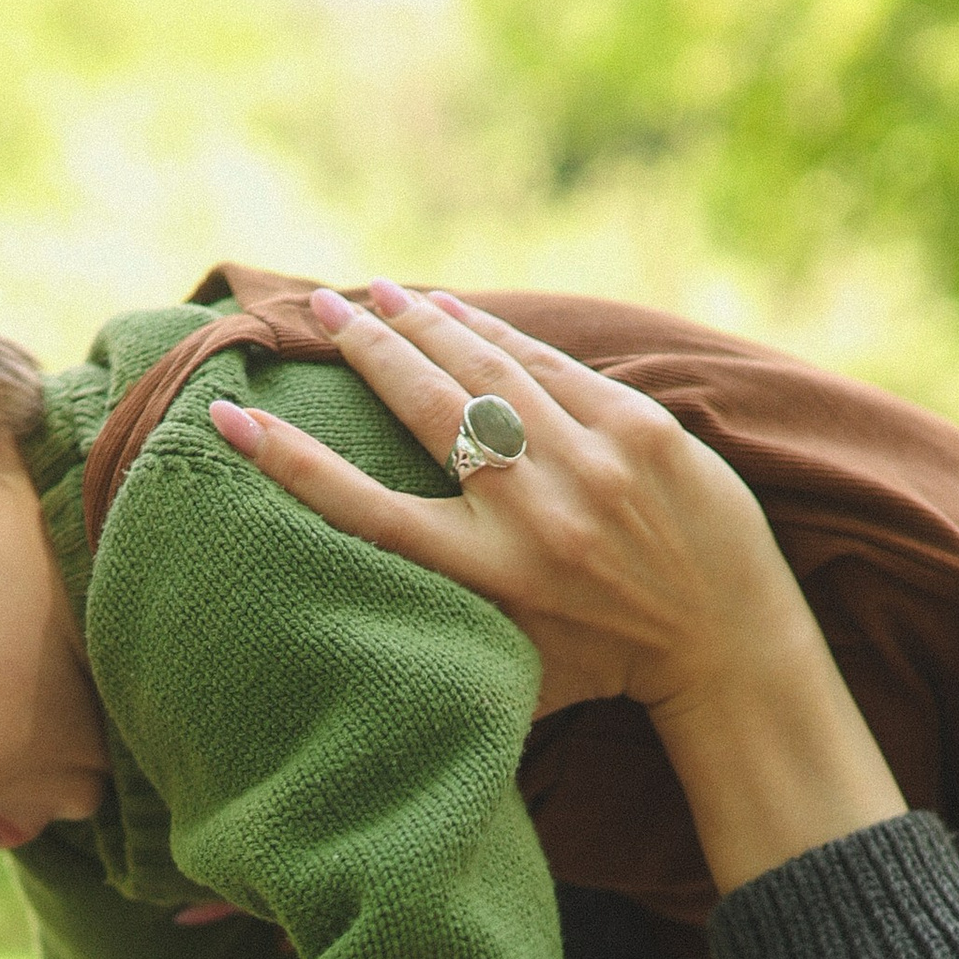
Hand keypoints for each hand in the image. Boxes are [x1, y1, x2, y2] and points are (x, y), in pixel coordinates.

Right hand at [205, 280, 812, 724]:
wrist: (730, 644)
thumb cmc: (604, 665)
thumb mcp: (512, 665)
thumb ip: (443, 628)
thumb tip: (353, 625)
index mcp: (488, 579)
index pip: (364, 509)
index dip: (290, 462)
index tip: (228, 417)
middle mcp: (531, 516)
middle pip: (422, 411)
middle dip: (362, 349)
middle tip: (311, 309)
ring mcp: (588, 465)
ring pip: (484, 372)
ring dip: (420, 324)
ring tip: (372, 294)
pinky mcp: (637, 430)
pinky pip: (546, 367)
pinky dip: (492, 333)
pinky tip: (449, 311)